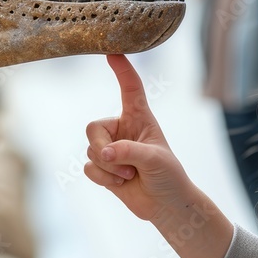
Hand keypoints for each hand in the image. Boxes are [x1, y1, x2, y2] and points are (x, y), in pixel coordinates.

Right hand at [84, 55, 191, 220]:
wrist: (166, 206)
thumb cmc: (169, 176)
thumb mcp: (154, 159)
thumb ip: (128, 151)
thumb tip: (103, 154)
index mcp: (139, 117)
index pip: (130, 88)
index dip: (122, 69)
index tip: (111, 51)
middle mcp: (122, 129)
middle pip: (93, 127)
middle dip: (102, 148)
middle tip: (120, 163)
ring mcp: (111, 147)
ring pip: (91, 151)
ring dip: (109, 169)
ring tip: (129, 176)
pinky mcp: (104, 167)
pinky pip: (89, 167)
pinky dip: (103, 179)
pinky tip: (120, 183)